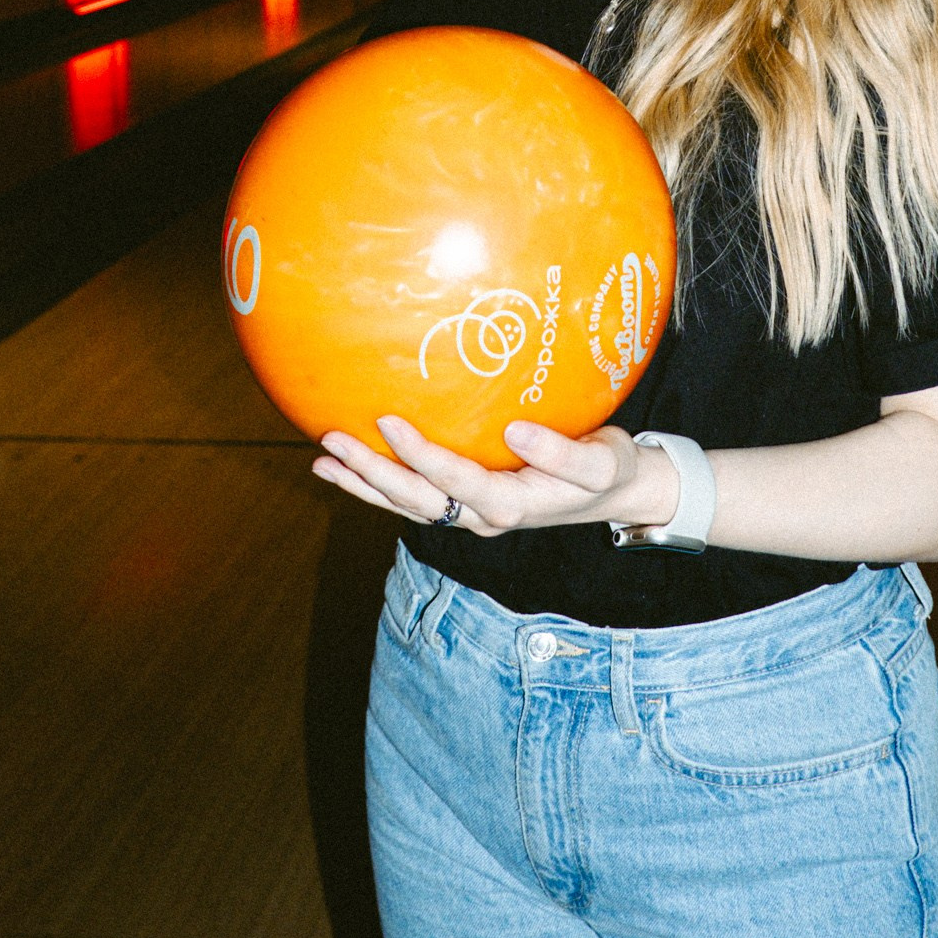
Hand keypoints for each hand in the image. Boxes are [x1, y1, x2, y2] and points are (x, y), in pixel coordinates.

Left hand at [312, 415, 678, 538]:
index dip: (419, 454)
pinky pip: (414, 499)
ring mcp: (470, 515)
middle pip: (416, 500)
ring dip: (364, 483)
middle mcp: (482, 517)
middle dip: (372, 472)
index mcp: (511, 505)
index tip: (388, 420)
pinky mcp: (465, 505)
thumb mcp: (601, 461)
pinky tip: (347, 468)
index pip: (455, 481)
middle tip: (332, 441)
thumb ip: (563, 453)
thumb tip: (517, 430)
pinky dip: (377, 486)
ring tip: (322, 460)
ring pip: (407, 505)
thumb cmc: (610, 470)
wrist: (616, 492)